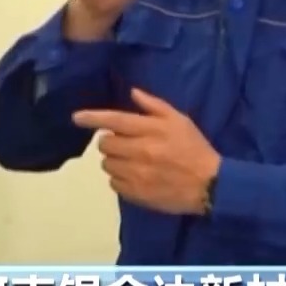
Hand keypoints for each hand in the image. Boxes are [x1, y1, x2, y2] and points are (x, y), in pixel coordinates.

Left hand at [72, 88, 222, 214]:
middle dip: (111, 142)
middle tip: (126, 144)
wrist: (209, 185)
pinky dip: (120, 178)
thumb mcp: (180, 121)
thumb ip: (155, 106)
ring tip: (132, 161)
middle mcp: (139, 151)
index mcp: (150, 130)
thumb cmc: (194, 148)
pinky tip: (135, 176)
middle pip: (105, 144)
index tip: (76, 118)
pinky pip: (113, 183)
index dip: (92, 118)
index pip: (114, 121)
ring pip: (107, 164)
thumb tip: (133, 92)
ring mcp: (135, 174)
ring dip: (115, 161)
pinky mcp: (135, 193)